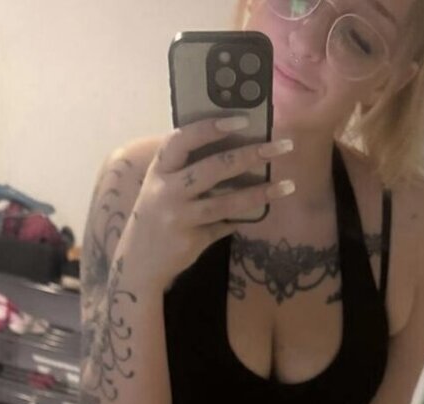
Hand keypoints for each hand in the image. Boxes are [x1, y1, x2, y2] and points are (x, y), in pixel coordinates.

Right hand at [124, 117, 294, 290]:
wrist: (137, 264)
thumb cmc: (155, 217)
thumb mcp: (162, 187)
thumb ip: (187, 169)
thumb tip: (234, 149)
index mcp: (160, 170)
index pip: (183, 140)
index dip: (211, 127)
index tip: (243, 119)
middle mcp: (166, 191)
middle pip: (213, 167)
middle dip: (250, 154)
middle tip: (282, 146)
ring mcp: (178, 217)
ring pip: (225, 201)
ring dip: (259, 192)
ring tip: (287, 185)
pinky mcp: (190, 240)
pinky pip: (224, 226)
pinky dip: (242, 218)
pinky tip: (261, 211)